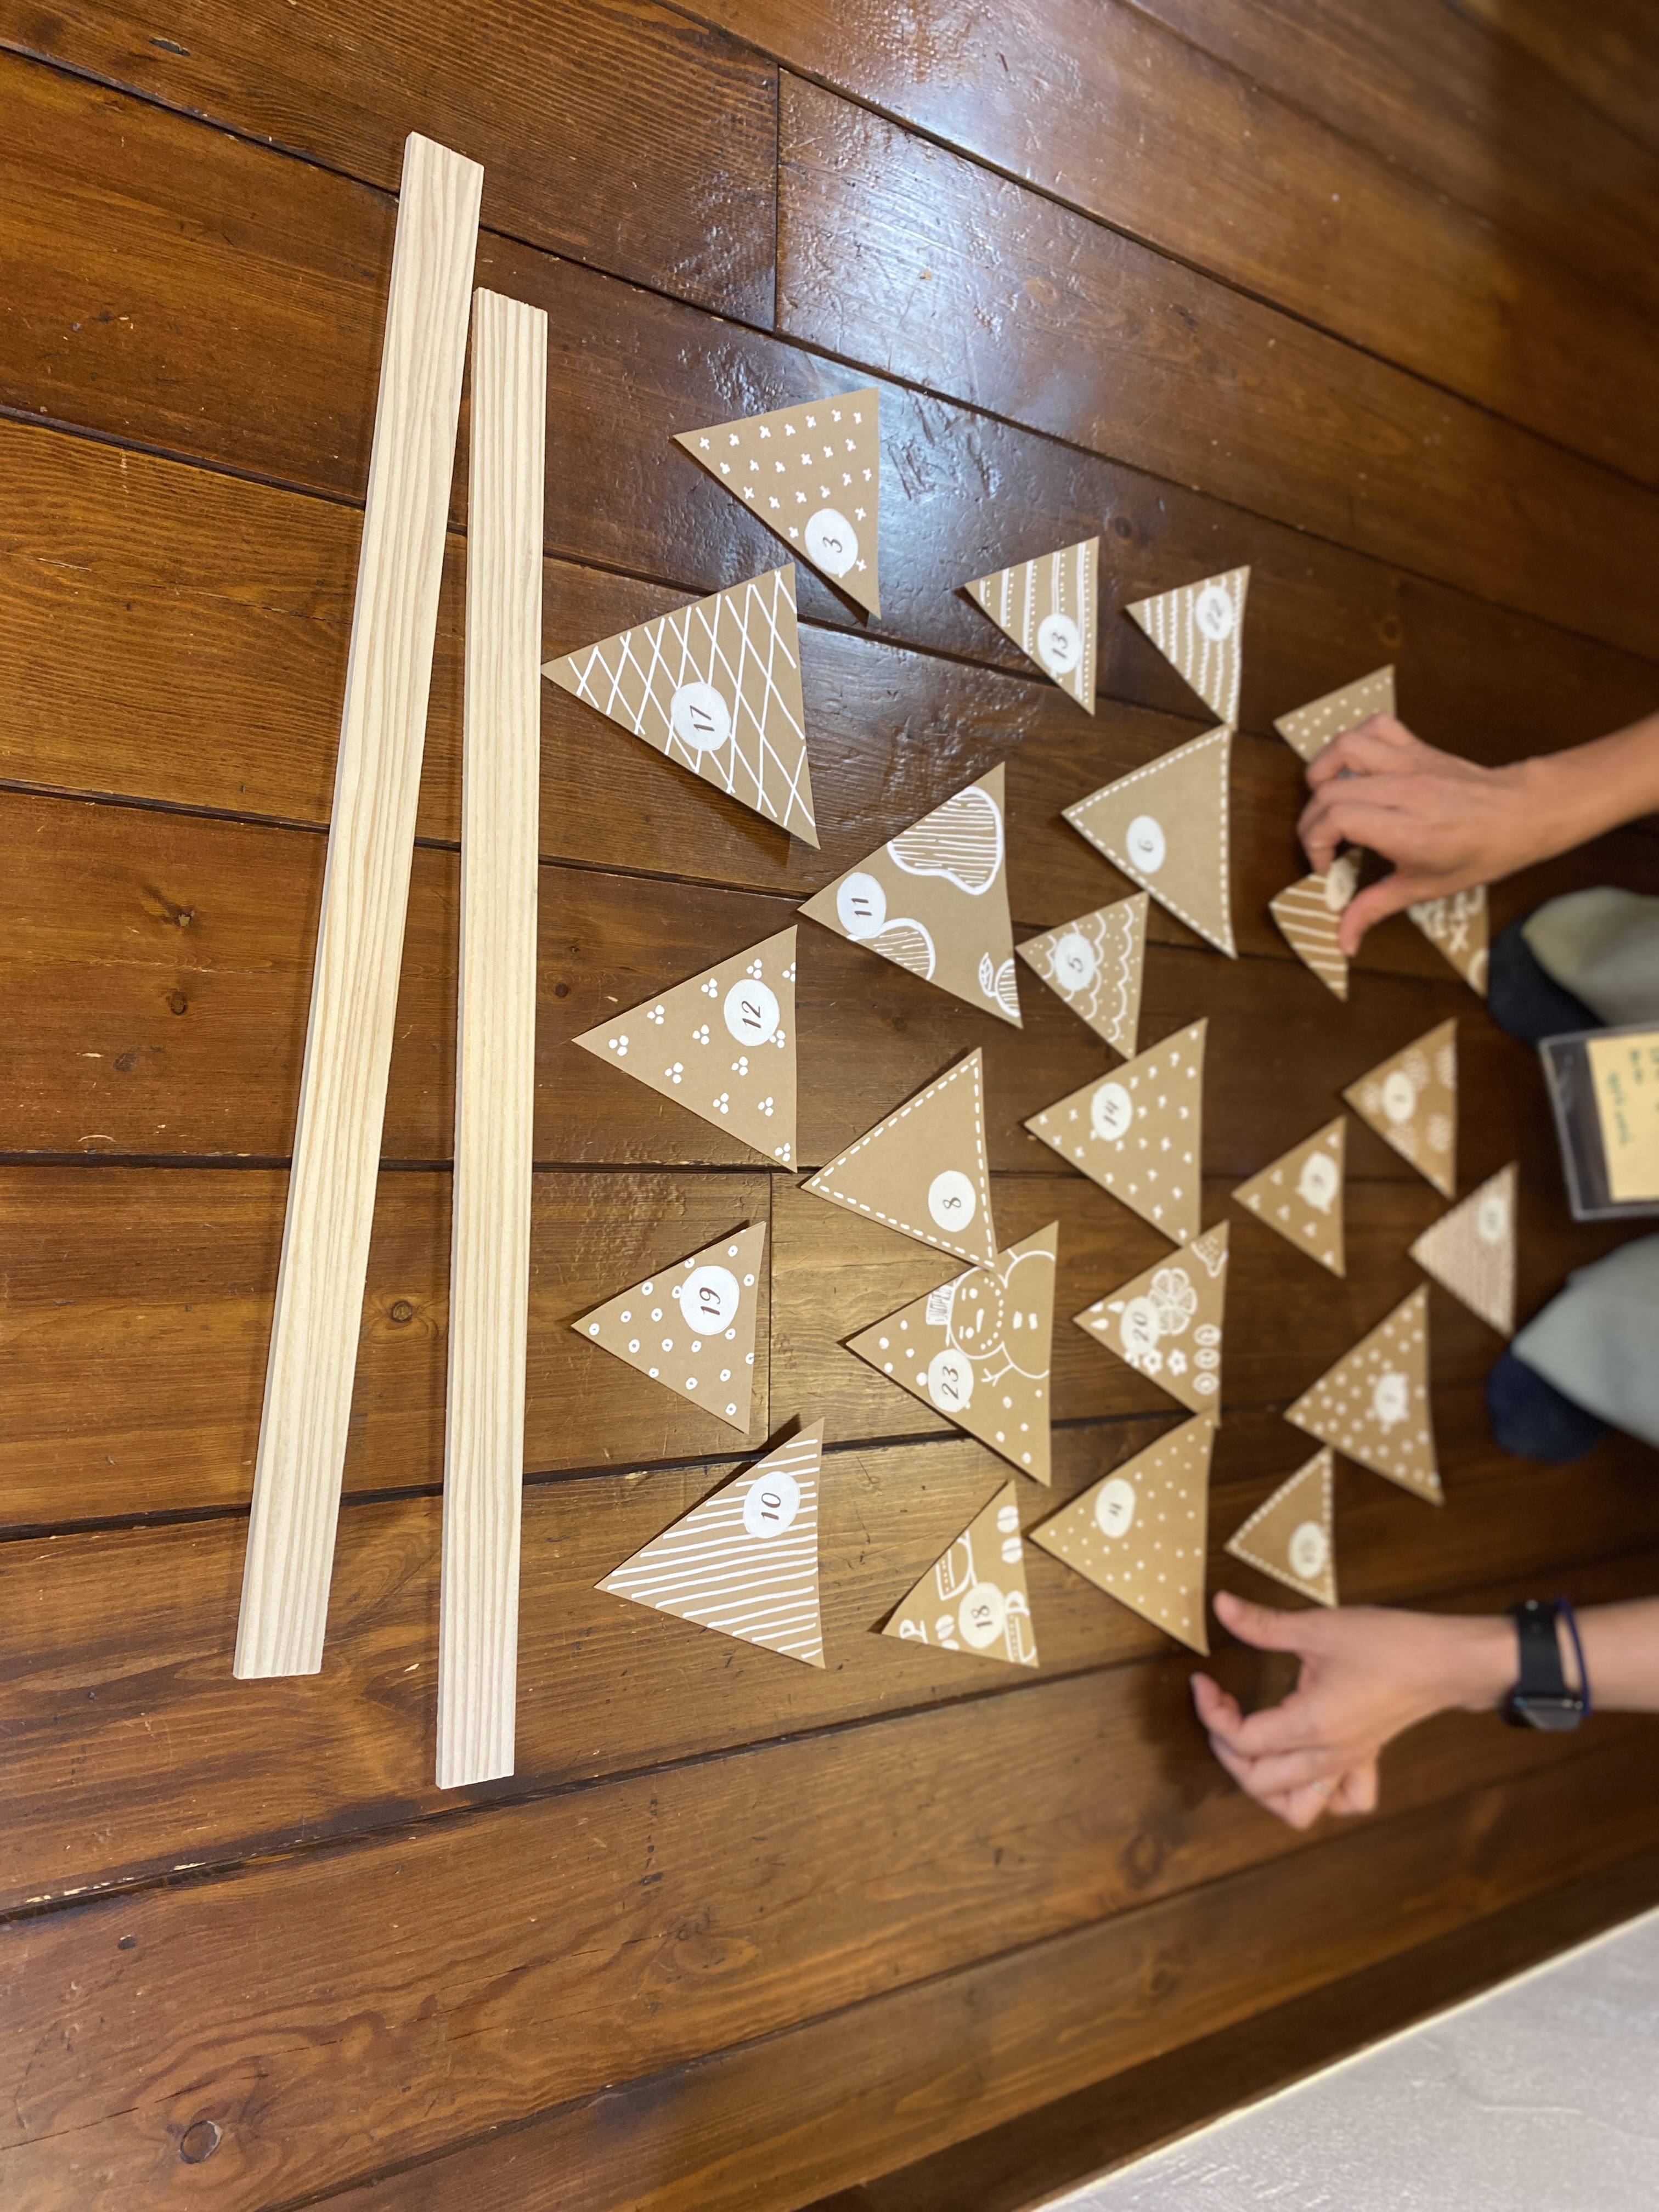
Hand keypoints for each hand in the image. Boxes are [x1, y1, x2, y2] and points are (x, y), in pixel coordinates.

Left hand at [1190, 1590, 1510, 1829]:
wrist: (1446, 1661)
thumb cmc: (1389, 1644)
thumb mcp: (1318, 1627)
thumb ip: (1264, 1623)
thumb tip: (1220, 1606)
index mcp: (1312, 1725)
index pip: (1243, 1742)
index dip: (1210, 1713)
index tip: (1203, 1681)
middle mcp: (1328, 1757)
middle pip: (1259, 1785)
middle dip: (1228, 1753)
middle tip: (1221, 1711)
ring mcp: (1348, 1764)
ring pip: (1298, 1810)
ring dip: (1266, 1788)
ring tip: (1252, 1747)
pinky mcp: (1365, 1759)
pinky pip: (1341, 1801)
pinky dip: (1318, 1794)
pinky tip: (1304, 1763)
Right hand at [1297, 714, 1545, 954]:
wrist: (1523, 814)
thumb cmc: (1481, 852)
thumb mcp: (1425, 889)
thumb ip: (1374, 909)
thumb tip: (1343, 940)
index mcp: (1408, 829)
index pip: (1337, 818)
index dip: (1315, 843)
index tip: (1325, 864)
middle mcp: (1406, 790)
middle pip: (1328, 789)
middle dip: (1310, 821)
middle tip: (1321, 844)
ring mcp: (1411, 763)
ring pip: (1344, 746)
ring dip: (1321, 771)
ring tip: (1324, 798)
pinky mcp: (1417, 748)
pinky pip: (1375, 727)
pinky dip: (1354, 743)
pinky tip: (1353, 768)